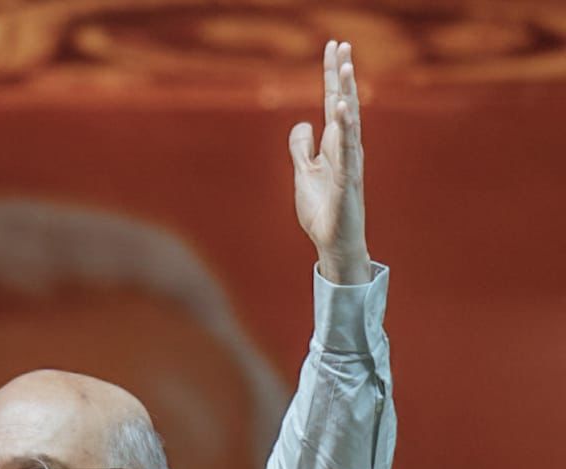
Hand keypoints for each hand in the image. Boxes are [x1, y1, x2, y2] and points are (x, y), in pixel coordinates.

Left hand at [289, 41, 371, 284]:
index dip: (331, 75)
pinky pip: (347, 150)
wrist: (333, 242)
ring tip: (346, 66)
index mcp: (333, 144)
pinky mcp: (347, 180)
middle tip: (342, 44)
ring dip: (347, 93)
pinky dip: (345, 129)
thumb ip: (301, 149)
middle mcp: (345, 147)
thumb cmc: (322, 210)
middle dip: (342, 75)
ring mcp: (348, 162)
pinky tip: (342, 109)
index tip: (333, 46)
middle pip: (343, 103)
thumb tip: (302, 123)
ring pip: (349, 121)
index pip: (332, 101)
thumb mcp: (303, 174)